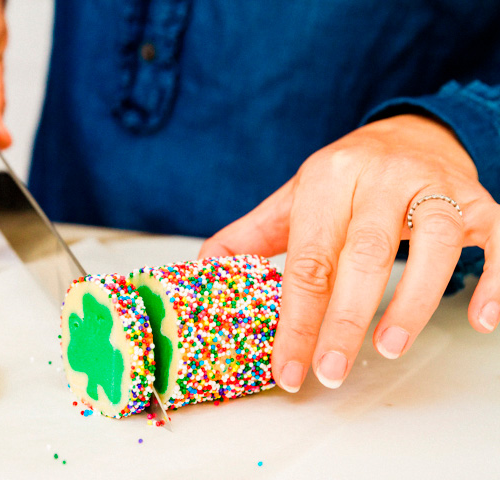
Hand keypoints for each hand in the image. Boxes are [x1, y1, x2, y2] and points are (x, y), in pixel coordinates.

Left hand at [200, 114, 499, 391]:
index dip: (295, 319)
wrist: (408, 135)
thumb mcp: (294, 200)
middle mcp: (382, 177)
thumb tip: (202, 270)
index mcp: (328, 179)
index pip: (307, 257)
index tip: (288, 368)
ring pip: (435, 242)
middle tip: (330, 370)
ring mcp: (435, 186)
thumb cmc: (345, 180)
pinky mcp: (478, 199)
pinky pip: (498, 236)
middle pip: (362, 253)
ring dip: (412, 300)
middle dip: (344, 319)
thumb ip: (251, 236)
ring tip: (388, 348)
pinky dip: (496, 278)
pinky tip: (482, 319)